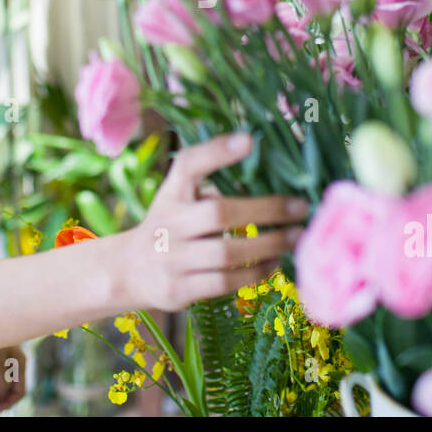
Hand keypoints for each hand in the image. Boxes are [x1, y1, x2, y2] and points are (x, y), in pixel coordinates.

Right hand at [123, 132, 308, 312]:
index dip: (217, 152)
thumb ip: (209, 182)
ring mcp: (172, 259)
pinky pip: (224, 282)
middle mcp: (168, 223)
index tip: (250, 141)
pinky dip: (254, 273)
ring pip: (226, 252)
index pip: (188, 165)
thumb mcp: (178, 196)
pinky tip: (274, 263)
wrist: (130, 270)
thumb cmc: (169, 225)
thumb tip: (265, 166)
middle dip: (266, 209)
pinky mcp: (179, 290)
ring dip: (269, 245)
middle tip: (301, 208)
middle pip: (219, 213)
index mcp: (170, 193)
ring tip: (296, 238)